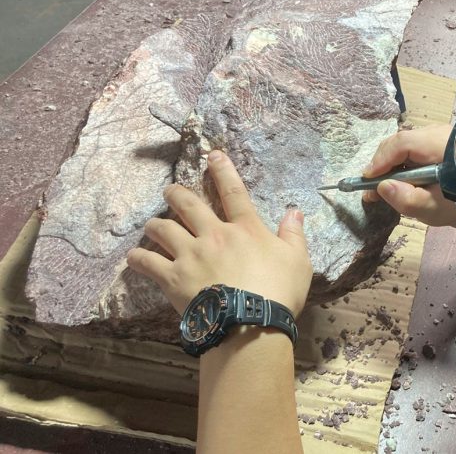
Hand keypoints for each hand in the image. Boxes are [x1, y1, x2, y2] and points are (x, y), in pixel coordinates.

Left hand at [127, 150, 312, 317]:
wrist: (250, 323)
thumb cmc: (279, 293)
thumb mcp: (299, 261)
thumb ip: (294, 235)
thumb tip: (294, 211)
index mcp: (246, 229)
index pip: (234, 192)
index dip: (223, 170)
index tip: (212, 155)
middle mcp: (214, 235)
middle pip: (189, 204)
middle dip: (176, 193)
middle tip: (169, 190)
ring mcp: (190, 254)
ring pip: (163, 228)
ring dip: (155, 224)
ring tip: (151, 225)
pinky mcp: (172, 277)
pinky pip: (148, 262)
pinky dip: (138, 258)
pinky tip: (133, 257)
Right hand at [363, 124, 455, 227]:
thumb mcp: (434, 209)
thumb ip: (408, 199)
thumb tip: (382, 186)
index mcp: (442, 145)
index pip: (403, 143)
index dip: (381, 160)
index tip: (368, 179)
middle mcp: (440, 133)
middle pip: (401, 141)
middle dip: (383, 163)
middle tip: (371, 187)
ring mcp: (440, 135)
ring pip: (405, 145)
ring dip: (391, 164)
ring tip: (382, 187)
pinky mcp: (438, 141)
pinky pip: (413, 148)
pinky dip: (402, 163)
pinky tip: (397, 181)